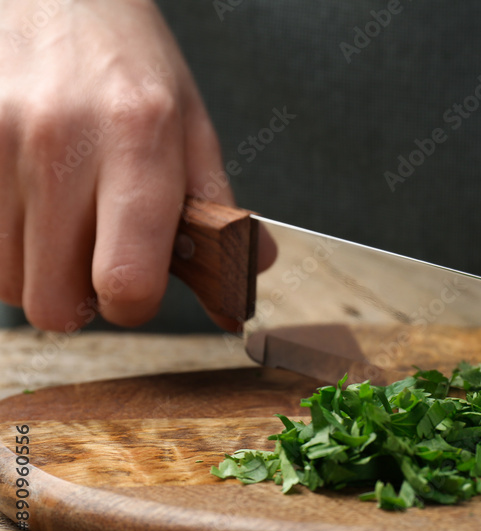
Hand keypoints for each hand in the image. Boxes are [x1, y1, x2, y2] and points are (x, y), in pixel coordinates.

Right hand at [0, 0, 235, 329]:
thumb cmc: (127, 64)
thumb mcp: (191, 127)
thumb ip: (218, 212)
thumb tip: (245, 281)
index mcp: (140, 141)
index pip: (126, 281)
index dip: (135, 304)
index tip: (137, 287)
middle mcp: (62, 142)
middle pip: (53, 302)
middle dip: (80, 297)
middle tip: (94, 258)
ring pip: (6, 282)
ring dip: (35, 270)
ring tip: (59, 221)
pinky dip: (1, 242)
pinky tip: (25, 205)